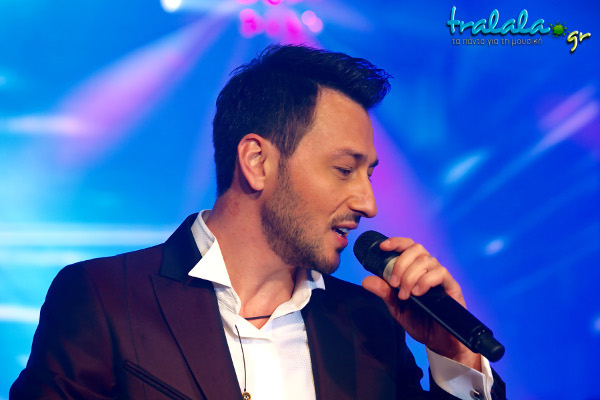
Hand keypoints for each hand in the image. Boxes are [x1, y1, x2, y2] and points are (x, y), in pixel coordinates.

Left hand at [361, 237, 480, 370]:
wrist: (437, 341)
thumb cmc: (419, 321)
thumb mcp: (396, 307)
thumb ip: (384, 292)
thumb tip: (366, 280)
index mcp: (415, 269)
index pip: (408, 246)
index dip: (396, 242)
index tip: (383, 247)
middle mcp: (428, 269)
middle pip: (416, 249)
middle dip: (400, 264)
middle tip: (394, 283)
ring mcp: (441, 276)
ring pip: (426, 260)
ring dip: (410, 276)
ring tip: (405, 295)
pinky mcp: (452, 286)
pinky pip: (440, 273)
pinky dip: (425, 281)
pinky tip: (418, 293)